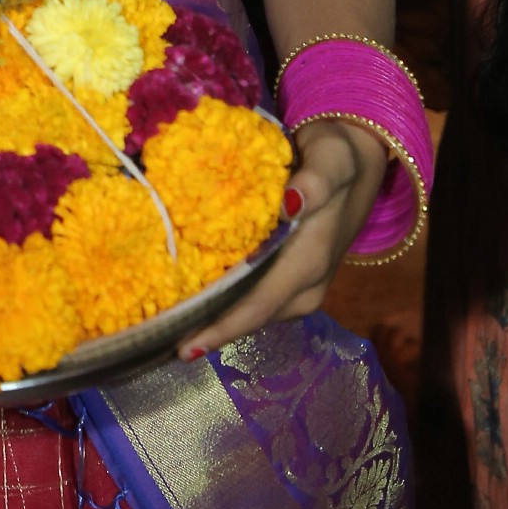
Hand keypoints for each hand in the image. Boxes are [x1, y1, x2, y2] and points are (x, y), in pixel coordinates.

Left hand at [180, 117, 385, 356]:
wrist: (355, 164)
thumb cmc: (338, 159)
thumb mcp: (332, 160)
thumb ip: (316, 181)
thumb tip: (292, 203)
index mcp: (310, 263)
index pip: (260, 306)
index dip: (223, 328)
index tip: (184, 349)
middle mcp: (304, 286)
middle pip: (248, 318)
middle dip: (205, 332)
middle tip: (153, 340)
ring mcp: (296, 287)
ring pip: (248, 312)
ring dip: (210, 320)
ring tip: (161, 329)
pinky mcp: (287, 279)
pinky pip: (250, 298)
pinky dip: (220, 303)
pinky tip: (187, 303)